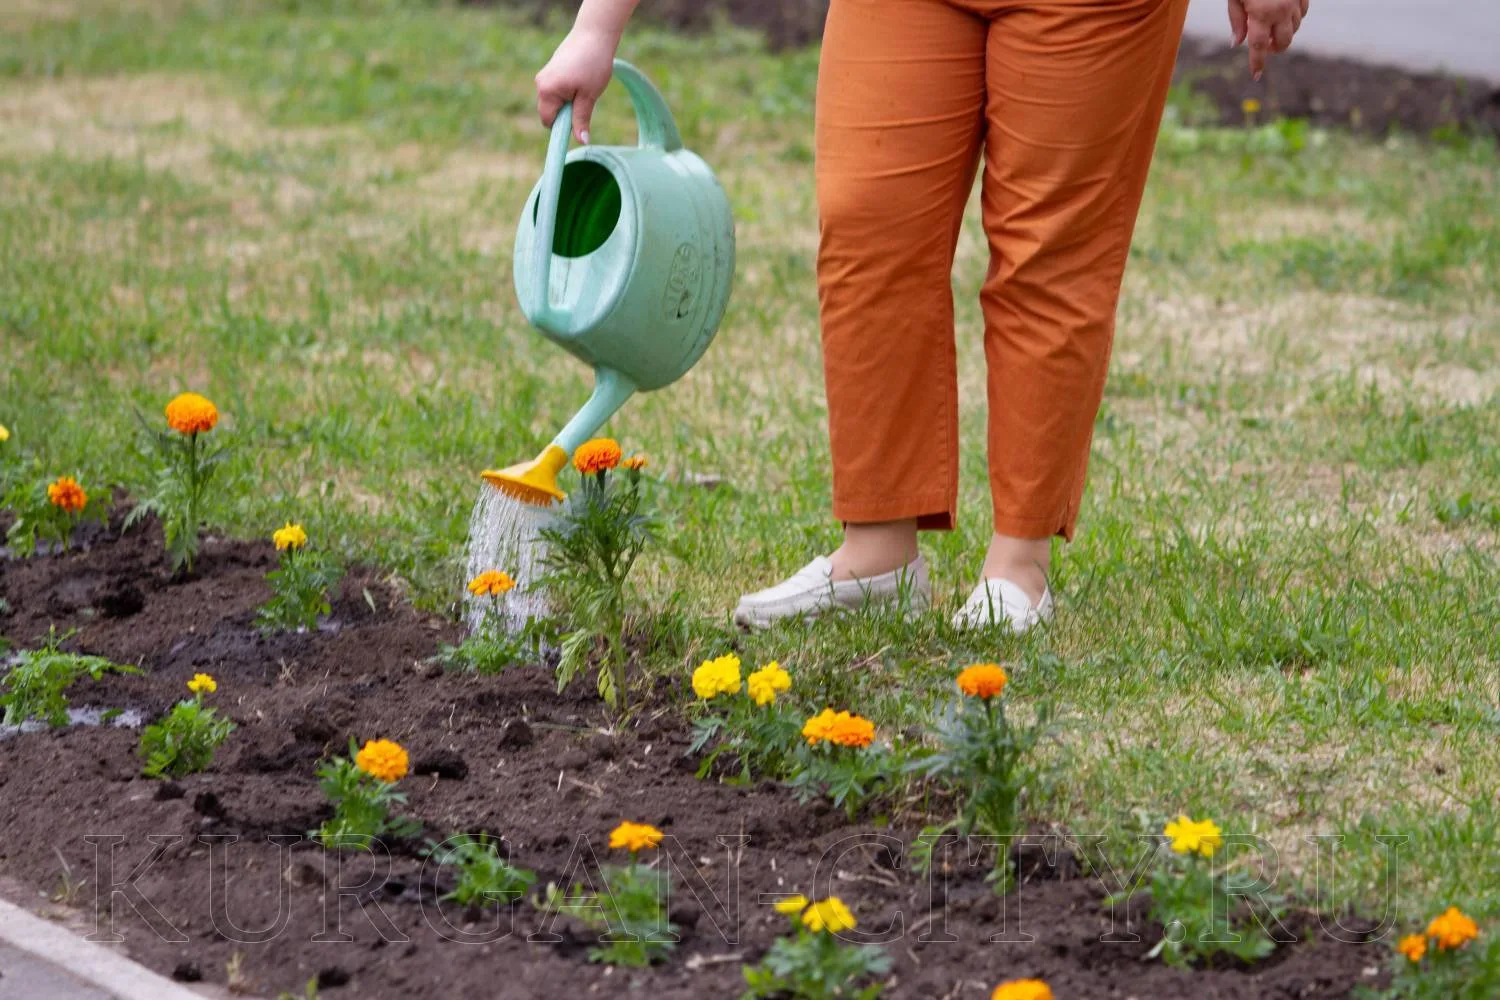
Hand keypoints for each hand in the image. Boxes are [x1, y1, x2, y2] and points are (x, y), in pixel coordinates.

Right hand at [535, 27, 618, 143]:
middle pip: (550, 111)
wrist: (595, 34)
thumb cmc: (593, 64)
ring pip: (554, 100)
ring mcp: (544, 75)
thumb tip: (582, 141)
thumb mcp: (589, 96)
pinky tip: (581, 79)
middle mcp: (541, 83)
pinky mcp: (551, 70)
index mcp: (547, 91)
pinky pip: (557, 90)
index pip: (548, 121)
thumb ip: (581, 119)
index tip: (578, 124)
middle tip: (585, 100)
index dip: (562, 127)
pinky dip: (568, 91)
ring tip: (585, 87)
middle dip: (566, 113)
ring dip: (569, 101)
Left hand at [1229, 0, 1307, 79]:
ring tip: (1271, 26)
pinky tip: (1283, 14)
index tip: (1256, 75)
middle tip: (1265, 45)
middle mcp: (1282, 10)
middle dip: (1274, 48)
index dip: (1257, 63)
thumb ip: (1237, 20)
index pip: (1259, 46)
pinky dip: (1294, 19)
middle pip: (1283, 42)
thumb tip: (1236, 43)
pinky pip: (1302, 12)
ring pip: (1295, 28)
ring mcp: (1295, 2)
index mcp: (1262, 13)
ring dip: (1283, 32)